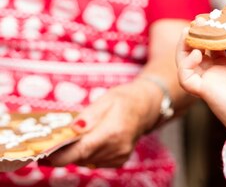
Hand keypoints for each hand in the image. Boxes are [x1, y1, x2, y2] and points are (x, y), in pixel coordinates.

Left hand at [45, 81, 159, 167]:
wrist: (147, 107)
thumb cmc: (125, 99)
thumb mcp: (107, 99)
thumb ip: (89, 115)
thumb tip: (73, 128)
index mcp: (113, 131)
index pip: (81, 150)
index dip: (59, 155)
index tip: (41, 154)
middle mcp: (117, 148)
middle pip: (81, 156)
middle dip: (62, 152)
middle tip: (45, 145)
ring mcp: (119, 156)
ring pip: (86, 160)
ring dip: (74, 153)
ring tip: (64, 141)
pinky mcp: (119, 160)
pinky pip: (94, 161)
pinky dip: (86, 154)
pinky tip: (85, 142)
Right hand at [176, 28, 225, 158]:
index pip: (214, 44)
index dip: (214, 30)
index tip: (220, 17)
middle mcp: (214, 73)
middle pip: (196, 48)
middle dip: (196, 33)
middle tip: (201, 19)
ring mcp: (207, 81)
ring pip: (184, 60)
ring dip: (184, 44)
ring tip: (191, 29)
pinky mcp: (203, 90)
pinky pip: (185, 77)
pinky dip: (186, 63)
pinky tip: (198, 53)